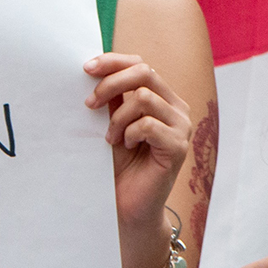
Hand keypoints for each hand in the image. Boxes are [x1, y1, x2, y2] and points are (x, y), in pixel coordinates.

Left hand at [84, 53, 190, 233]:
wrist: (127, 205)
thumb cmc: (120, 165)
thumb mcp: (112, 124)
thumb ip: (112, 99)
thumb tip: (93, 69)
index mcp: (162, 98)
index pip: (141, 65)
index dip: (113, 61)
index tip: (86, 69)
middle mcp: (177, 108)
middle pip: (145, 73)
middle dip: (110, 84)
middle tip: (89, 104)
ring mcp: (182, 126)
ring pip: (143, 98)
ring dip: (118, 118)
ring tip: (110, 139)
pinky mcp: (179, 146)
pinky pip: (148, 125)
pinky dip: (129, 134)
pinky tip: (126, 148)